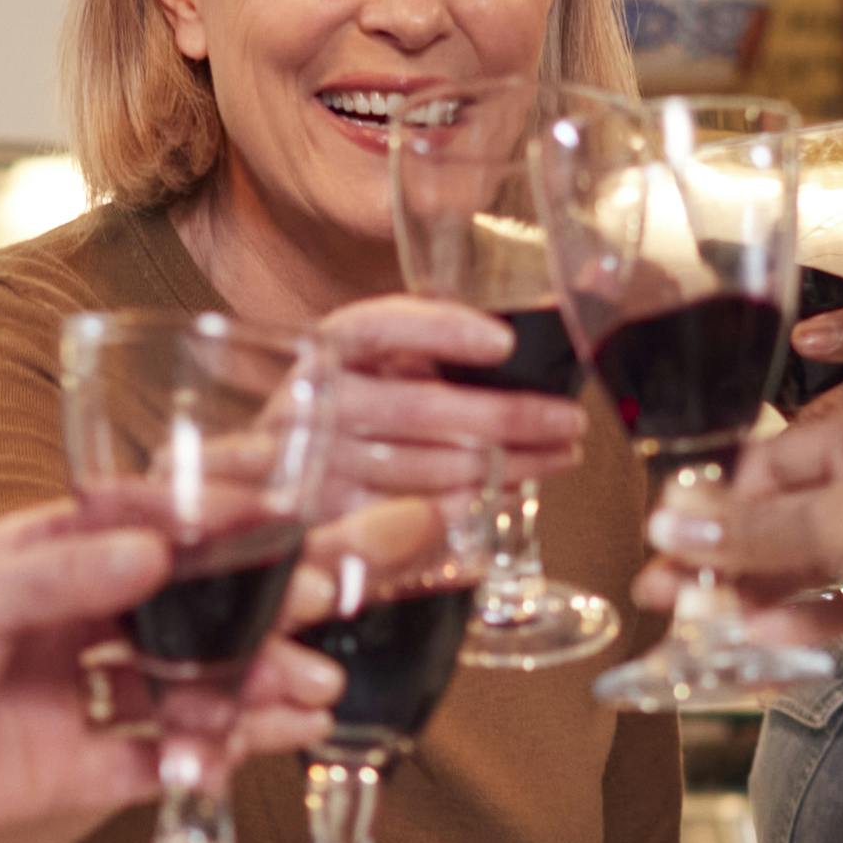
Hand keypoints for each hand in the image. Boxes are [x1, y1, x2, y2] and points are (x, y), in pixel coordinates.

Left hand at [0, 512, 343, 842]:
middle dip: (255, 612)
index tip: (280, 528)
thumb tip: (154, 552)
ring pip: (189, 685)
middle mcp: (75, 625)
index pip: (151, 533)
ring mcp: (84, 697)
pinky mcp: (84, 769)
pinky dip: (218, 750)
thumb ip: (63, 576)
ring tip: (310, 690)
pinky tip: (266, 739)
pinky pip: (167, 756)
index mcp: (48, 562)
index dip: (217, 533)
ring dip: (252, 685)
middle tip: (316, 609)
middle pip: (186, 612)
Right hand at [317, 295, 587, 494]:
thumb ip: (424, 341)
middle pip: (419, 407)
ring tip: (557, 455)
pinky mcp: (330, 515)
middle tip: (567, 419)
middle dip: (508, 416)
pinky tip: (511, 489)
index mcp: (328, 349)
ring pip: (427, 466)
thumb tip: (519, 330)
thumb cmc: (349, 404)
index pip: (379, 327)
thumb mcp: (371, 361)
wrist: (274, 474)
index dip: (441, 331)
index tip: (504, 342)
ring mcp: (318, 463)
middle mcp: (315, 402)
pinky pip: (415, 514)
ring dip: (506, 463)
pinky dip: (472, 502)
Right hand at [638, 398, 842, 667]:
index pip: (770, 464)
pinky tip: (766, 634)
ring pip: (809, 562)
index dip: (715, 504)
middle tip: (664, 588)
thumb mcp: (835, 522)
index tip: (669, 536)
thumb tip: (671, 528)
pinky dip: (808, 616)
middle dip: (722, 556)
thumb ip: (749, 531)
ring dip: (756, 591)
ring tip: (703, 622)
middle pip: (782, 517)